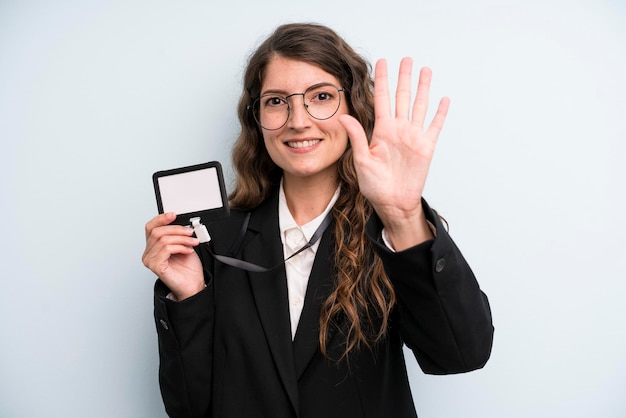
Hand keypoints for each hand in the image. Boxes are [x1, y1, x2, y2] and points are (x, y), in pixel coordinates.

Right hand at [142, 213, 204, 299]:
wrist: (192, 285)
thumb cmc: (187, 268)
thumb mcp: (183, 245)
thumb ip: (177, 234)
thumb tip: (181, 222)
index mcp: (153, 246)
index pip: (150, 228)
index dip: (161, 219)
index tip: (173, 215)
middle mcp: (148, 253)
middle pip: (157, 232)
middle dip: (177, 229)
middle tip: (190, 232)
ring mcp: (150, 260)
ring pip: (163, 239)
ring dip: (182, 239)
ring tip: (192, 242)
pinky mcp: (156, 266)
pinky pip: (166, 249)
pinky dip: (180, 247)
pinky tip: (187, 250)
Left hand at [339, 57, 448, 249]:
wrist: (393, 203)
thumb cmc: (374, 185)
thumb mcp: (361, 160)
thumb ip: (357, 137)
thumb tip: (344, 116)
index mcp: (381, 130)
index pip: (382, 99)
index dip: (383, 80)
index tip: (382, 62)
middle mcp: (398, 129)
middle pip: (402, 97)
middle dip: (404, 77)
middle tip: (407, 58)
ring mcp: (413, 136)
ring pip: (419, 105)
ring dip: (423, 88)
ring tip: (425, 70)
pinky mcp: (426, 146)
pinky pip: (435, 125)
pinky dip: (440, 112)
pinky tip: (444, 99)